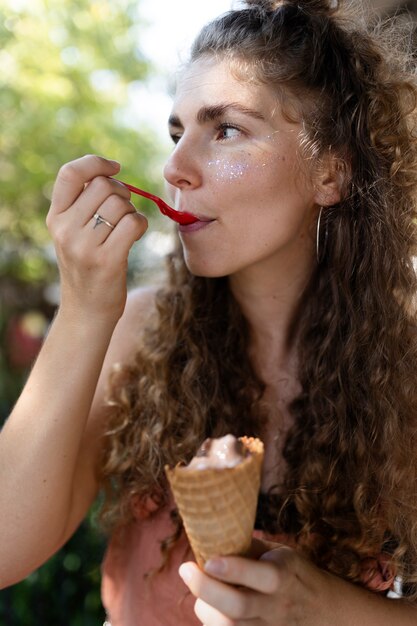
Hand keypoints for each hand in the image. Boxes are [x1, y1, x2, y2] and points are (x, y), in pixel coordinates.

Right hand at [47, 155, 147, 320]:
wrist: (86, 312)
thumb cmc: (88, 268)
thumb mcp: (73, 234)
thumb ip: (82, 205)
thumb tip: (111, 173)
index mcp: (55, 218)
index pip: (70, 173)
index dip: (95, 163)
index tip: (114, 167)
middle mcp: (65, 229)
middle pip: (104, 186)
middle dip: (122, 193)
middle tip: (123, 211)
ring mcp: (84, 246)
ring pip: (121, 204)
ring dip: (132, 212)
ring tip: (125, 229)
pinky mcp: (107, 260)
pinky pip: (133, 223)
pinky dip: (141, 225)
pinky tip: (134, 237)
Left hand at [179, 540, 332, 625]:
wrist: (324, 611)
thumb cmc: (294, 573)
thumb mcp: (280, 553)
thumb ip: (249, 549)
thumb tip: (211, 536)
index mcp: (285, 576)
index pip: (263, 577)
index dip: (234, 570)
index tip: (208, 560)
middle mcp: (277, 607)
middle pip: (238, 607)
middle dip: (206, 589)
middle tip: (186, 569)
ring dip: (205, 609)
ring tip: (200, 591)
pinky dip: (213, 624)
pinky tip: (211, 610)